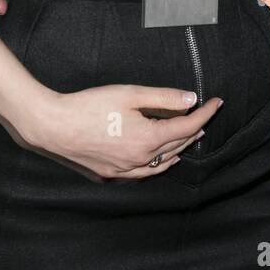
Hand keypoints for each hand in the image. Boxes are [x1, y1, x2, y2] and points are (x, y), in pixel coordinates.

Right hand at [21, 83, 223, 179]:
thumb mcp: (130, 94)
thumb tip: (191, 99)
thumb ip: (163, 97)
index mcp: (148, 139)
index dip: (205, 114)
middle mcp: (140, 160)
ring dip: (178, 150)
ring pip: (161, 164)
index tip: (216, 102)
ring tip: (188, 138)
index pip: (187, 127)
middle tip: (204, 116)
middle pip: (176, 146)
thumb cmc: (89, 106)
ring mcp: (124, 171)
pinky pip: (142, 173)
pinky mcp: (109, 175)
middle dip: (194, 130)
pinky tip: (157, 157)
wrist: (52, 126)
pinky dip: (157, 163)